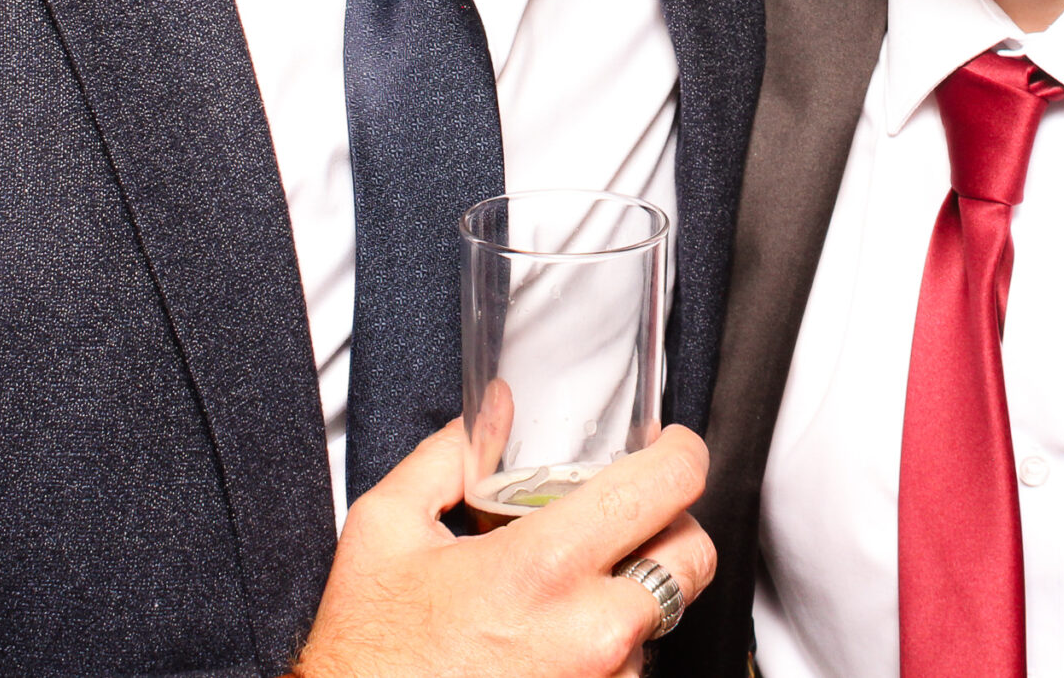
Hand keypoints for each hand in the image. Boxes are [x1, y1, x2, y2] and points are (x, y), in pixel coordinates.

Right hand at [290, 421, 716, 677]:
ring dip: (635, 596)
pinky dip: (612, 648)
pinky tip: (557, 642)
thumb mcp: (386, 532)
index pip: (667, 487)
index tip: (672, 449)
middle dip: (669, 529)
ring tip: (570, 595)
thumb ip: (446, 457)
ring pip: (664, 618)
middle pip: (693, 557)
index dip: (681, 454)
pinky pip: (636, 668)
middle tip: (629, 523)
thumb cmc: (370, 656)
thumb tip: (492, 412)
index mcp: (543, 568)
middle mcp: (591, 633)